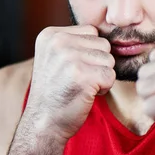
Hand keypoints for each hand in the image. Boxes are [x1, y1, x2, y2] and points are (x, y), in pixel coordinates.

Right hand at [25, 25, 115, 140]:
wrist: (43, 123)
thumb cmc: (55, 92)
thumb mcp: (55, 57)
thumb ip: (74, 41)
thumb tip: (108, 31)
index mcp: (50, 34)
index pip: (91, 31)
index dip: (89, 53)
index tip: (71, 69)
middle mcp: (58, 42)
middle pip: (103, 44)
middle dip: (97, 64)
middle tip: (77, 80)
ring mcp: (69, 57)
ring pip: (109, 59)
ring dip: (101, 76)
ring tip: (81, 86)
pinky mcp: (81, 75)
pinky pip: (110, 76)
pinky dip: (104, 88)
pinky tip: (86, 94)